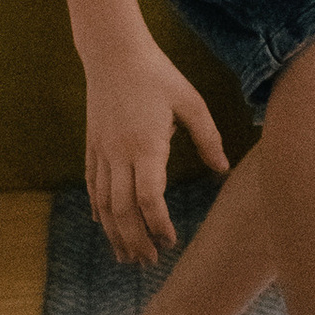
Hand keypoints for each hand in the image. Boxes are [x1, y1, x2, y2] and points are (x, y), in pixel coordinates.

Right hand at [83, 43, 230, 264]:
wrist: (113, 53)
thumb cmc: (158, 75)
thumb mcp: (191, 102)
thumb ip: (208, 137)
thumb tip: (222, 169)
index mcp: (146, 146)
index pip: (149, 198)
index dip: (158, 225)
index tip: (170, 241)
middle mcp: (120, 154)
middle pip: (123, 210)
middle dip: (135, 240)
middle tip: (149, 261)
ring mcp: (102, 151)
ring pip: (104, 204)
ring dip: (114, 233)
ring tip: (127, 255)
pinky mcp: (92, 146)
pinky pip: (93, 186)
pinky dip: (98, 209)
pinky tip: (104, 224)